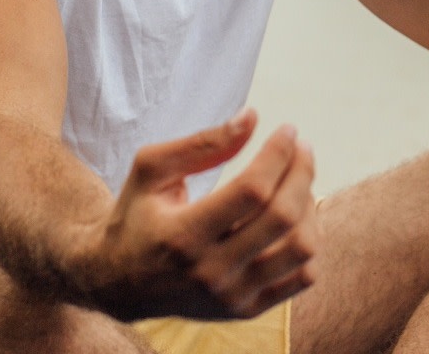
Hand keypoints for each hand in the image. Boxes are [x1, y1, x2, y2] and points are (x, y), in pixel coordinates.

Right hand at [76, 109, 319, 320]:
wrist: (118, 282)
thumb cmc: (136, 215)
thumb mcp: (151, 169)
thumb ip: (202, 144)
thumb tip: (252, 118)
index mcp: (183, 234)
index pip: (252, 191)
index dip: (278, 154)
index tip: (288, 129)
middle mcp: (210, 271)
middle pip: (282, 217)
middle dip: (301, 172)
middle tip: (301, 148)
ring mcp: (231, 296)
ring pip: (300, 248)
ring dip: (309, 206)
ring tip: (297, 183)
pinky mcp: (246, 310)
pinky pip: (302, 276)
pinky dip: (309, 241)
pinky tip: (296, 217)